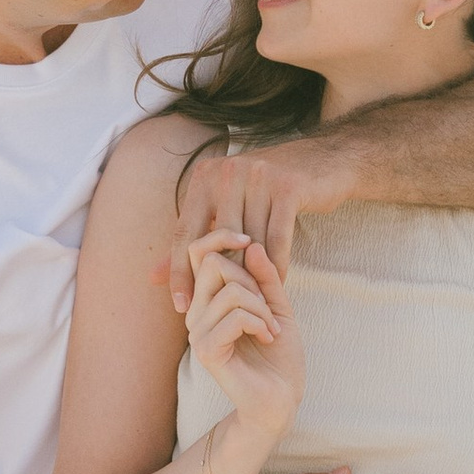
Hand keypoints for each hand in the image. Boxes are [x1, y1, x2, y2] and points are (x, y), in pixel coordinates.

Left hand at [164, 144, 310, 311]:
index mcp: (205, 177)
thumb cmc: (266, 191)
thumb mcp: (225, 208)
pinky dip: (277, 266)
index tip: (181, 306)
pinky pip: (277, 239)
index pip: (185, 233)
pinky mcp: (288, 187)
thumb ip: (191, 242)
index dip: (180, 272)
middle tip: (225, 312)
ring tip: (252, 306)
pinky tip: (278, 285)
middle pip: (217, 241)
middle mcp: (227, 172)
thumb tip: (152, 277)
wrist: (321, 161)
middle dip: (222, 279)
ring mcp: (258, 176)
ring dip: (252, 277)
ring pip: (249, 243)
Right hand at [184, 223, 302, 441]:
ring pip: (230, 291)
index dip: (221, 236)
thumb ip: (265, 276)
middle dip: (251, 280)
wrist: (280, 399)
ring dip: (261, 308)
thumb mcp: (277, 306)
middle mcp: (195, 313)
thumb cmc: (278, 355)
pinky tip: (267, 337)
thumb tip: (251, 245)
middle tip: (268, 308)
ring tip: (270, 328)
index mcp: (208, 299)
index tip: (249, 241)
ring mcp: (197, 332)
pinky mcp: (206, 351)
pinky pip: (234, 317)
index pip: (199, 252)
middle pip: (213, 264)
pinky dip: (258, 323)